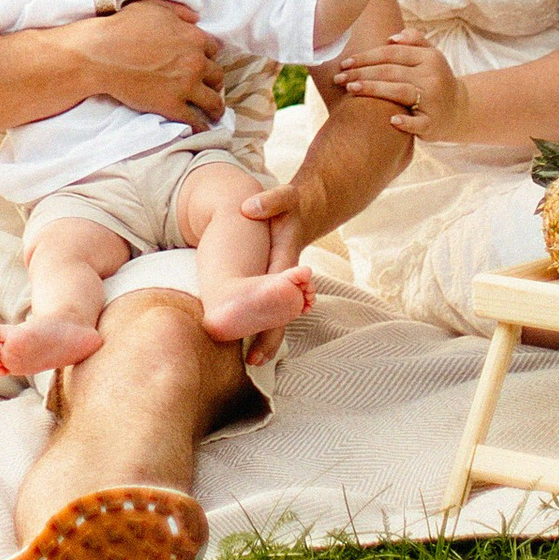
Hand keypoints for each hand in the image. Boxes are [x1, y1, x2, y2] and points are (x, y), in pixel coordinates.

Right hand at [68, 0, 223, 129]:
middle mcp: (195, 62)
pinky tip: (200, 128)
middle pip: (217, 75)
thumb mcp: (154, 7)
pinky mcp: (172, 106)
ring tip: (213, 112)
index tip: (204, 63)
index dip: (208, 56)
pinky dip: (200, 126)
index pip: (215, 49)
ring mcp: (185, 86)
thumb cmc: (124, 27)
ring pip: (213, 101)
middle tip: (209, 87)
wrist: (103, 53)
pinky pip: (194, 120)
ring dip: (214, 107)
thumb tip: (196, 18)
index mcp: (193, 37)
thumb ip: (179, 11)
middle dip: (213, 81)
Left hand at [237, 179, 318, 363]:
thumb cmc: (293, 206)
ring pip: (279, 313)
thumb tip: (250, 207)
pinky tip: (252, 336)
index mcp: (287, 259)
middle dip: (270, 337)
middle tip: (253, 362)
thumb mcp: (285, 197)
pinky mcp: (281, 283)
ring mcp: (286, 282)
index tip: (262, 334)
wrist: (308, 211)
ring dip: (268, 334)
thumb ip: (271, 201)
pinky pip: (275, 306)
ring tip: (252, 359)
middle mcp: (289, 276)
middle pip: (282, 312)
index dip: (272, 316)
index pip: (279, 293)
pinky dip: (267, 321)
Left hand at [337, 31, 470, 139]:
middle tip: (339, 78)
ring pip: (400, 92)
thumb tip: (391, 38)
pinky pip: (419, 123)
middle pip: (391, 72)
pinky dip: (406, 122)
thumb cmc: (436, 78)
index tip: (345, 63)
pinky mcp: (433, 123)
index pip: (392, 53)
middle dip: (362, 73)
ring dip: (374, 90)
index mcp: (429, 58)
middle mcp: (432, 77)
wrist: (460, 109)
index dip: (366, 57)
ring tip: (351, 89)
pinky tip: (391, 120)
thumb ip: (414, 39)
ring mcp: (433, 101)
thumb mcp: (431, 54)